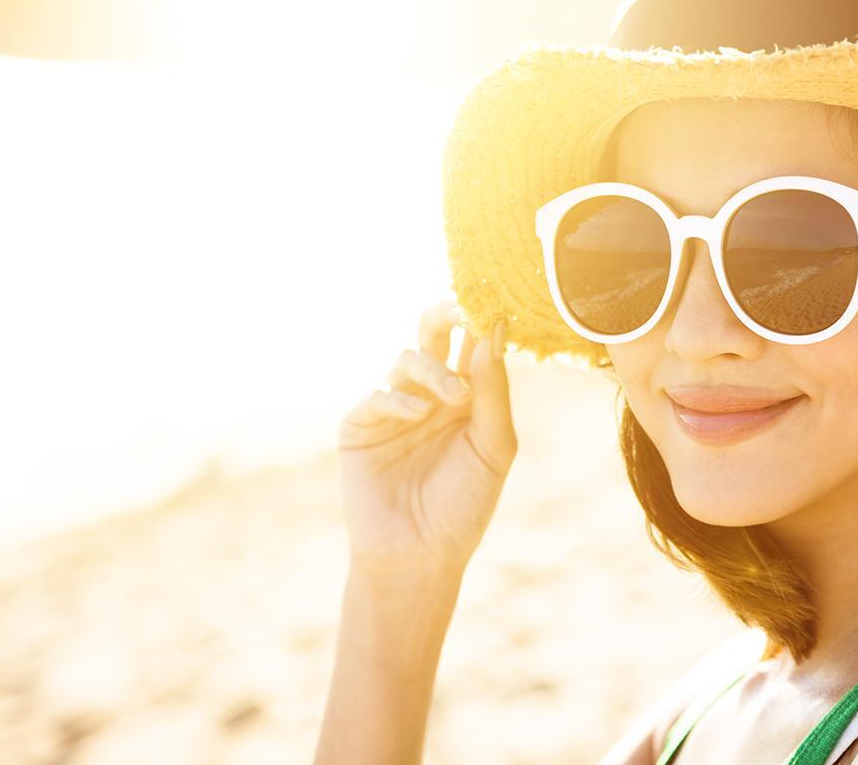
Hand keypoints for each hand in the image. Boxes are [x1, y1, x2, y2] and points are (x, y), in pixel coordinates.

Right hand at [337, 302, 515, 579]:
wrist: (420, 556)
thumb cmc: (463, 506)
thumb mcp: (493, 446)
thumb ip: (493, 390)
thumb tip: (496, 330)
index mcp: (467, 399)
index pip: (473, 346)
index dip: (481, 321)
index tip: (494, 302)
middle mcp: (430, 396)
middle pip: (433, 336)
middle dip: (445, 314)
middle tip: (461, 306)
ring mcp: (394, 409)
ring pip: (407, 359)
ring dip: (432, 370)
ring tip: (452, 397)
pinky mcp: (361, 427)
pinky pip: (378, 396)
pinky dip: (400, 399)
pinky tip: (419, 415)